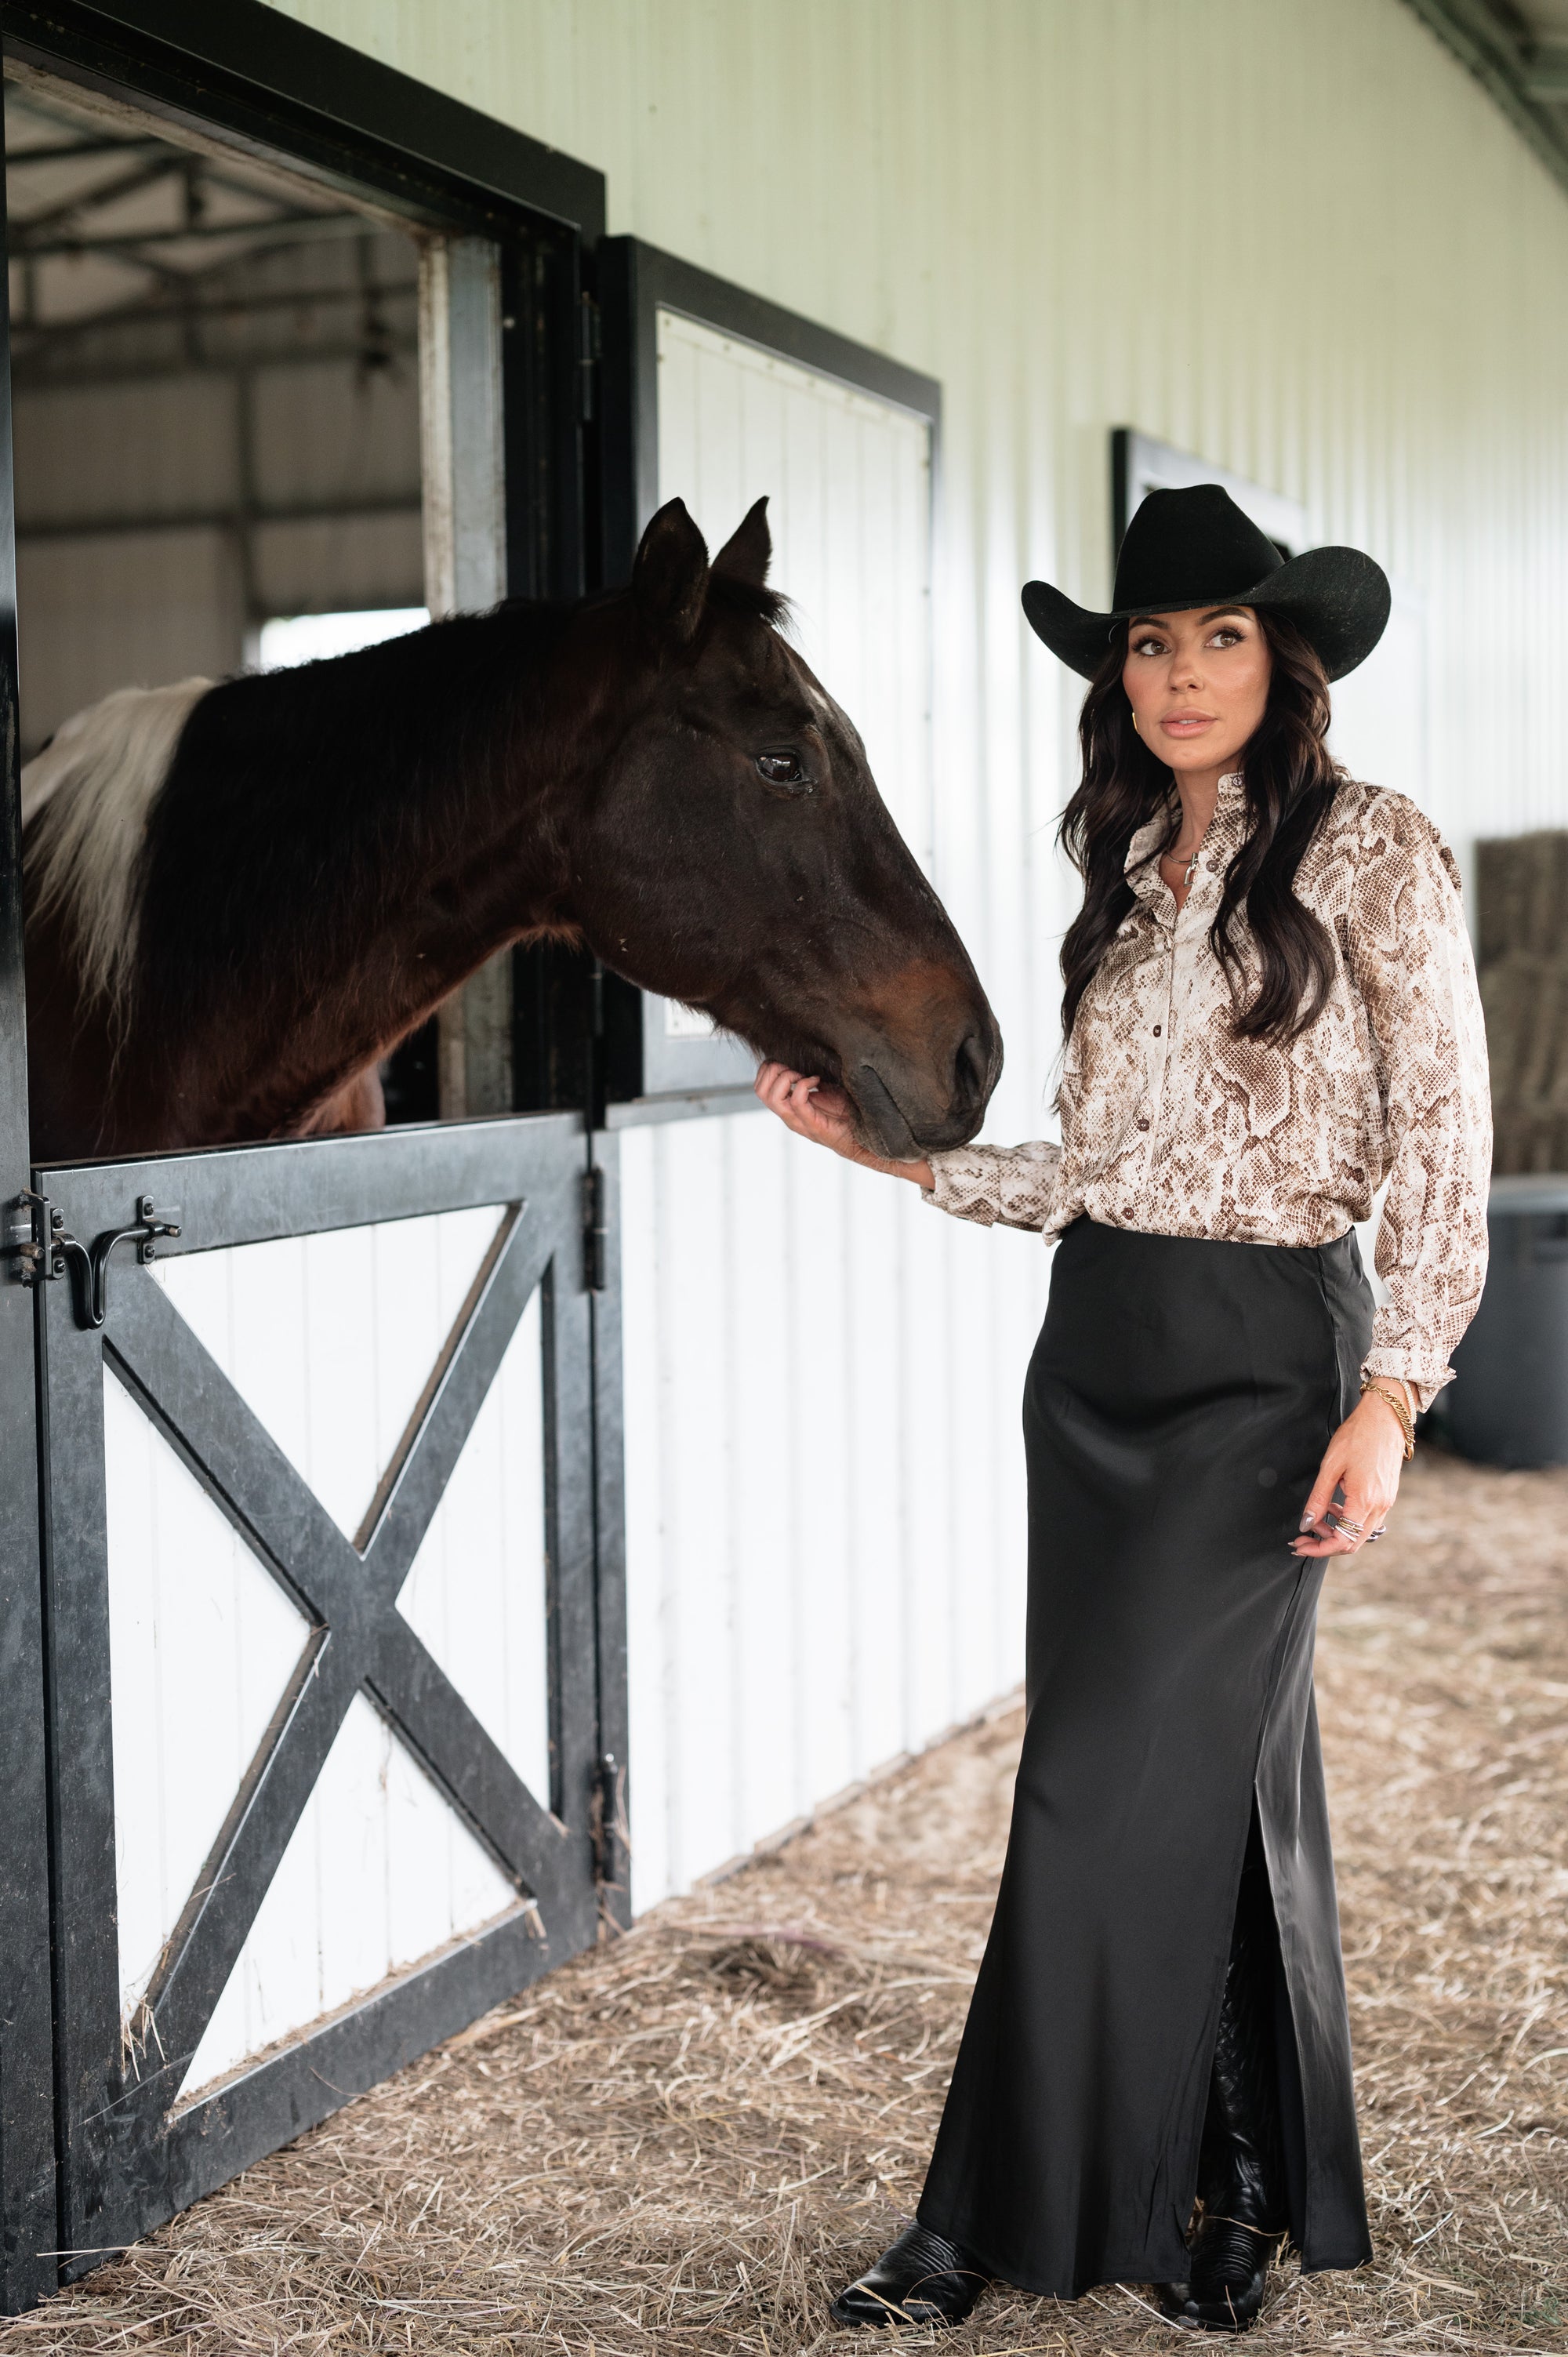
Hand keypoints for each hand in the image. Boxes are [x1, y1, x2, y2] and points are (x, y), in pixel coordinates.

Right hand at [753, 1062, 933, 1187]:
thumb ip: (815, 1074)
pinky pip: (796, 1103)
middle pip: (760, 1090)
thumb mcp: (830, 1087)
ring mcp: (800, 1123)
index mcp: (790, 1106)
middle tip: (797, 1069)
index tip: (794, 1063)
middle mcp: (790, 1115)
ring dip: (786, 1078)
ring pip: (772, 1098)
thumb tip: (811, 1050)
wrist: (870, 1140)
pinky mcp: (814, 1127)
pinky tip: (817, 1081)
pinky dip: (804, 1086)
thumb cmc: (853, 1111)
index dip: (770, 1069)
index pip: (760, 1086)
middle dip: (774, 1071)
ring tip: (806, 1076)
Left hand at [1291, 1383, 1410, 1558]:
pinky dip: (1349, 1520)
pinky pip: (1368, 1520)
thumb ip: (1318, 1499)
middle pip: (1353, 1543)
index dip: (1319, 1549)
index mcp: (1365, 1501)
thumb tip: (1306, 1524)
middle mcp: (1380, 1507)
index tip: (1300, 1545)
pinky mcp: (1387, 1496)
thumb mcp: (1330, 1467)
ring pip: (1361, 1533)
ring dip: (1337, 1532)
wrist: (1385, 1418)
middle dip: (1325, 1544)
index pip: (1342, 1542)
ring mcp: (1387, 1502)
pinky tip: (1335, 1506)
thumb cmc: (1357, 1437)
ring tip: (1317, 1517)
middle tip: (1302, 1537)